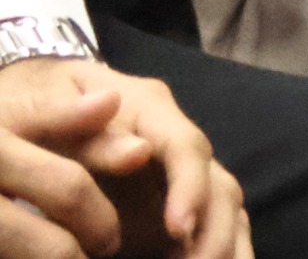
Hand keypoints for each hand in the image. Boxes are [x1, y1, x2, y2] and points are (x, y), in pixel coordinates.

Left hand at [0, 58, 248, 258]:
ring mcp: (180, 174)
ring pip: (225, 207)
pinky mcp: (176, 204)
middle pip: (218, 184)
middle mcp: (175, 141)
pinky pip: (214, 226)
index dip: (190, 187)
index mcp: (149, 109)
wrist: (36, 116)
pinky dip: (224, 249)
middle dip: (214, 230)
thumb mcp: (48, 113)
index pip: (186, 147)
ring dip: (225, 244)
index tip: (179, 230)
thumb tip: (139, 151)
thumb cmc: (39, 112)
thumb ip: (90, 132)